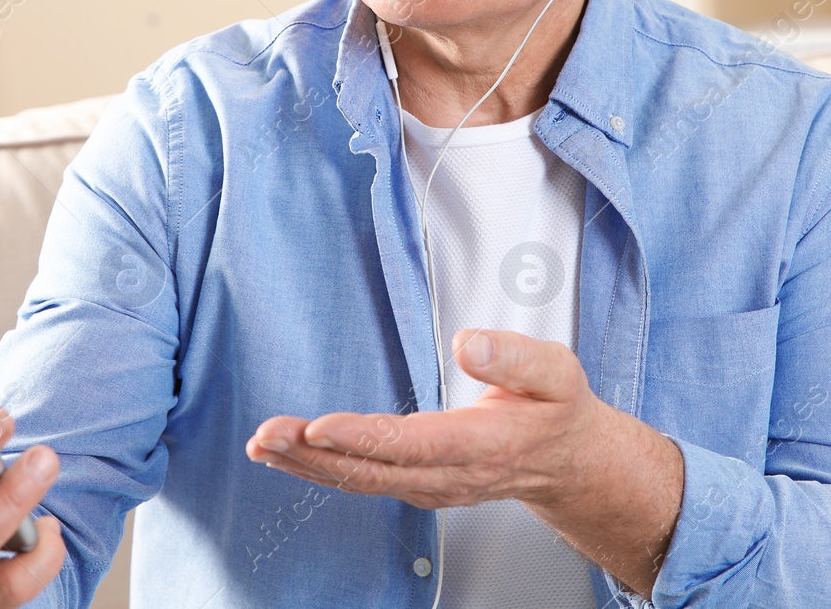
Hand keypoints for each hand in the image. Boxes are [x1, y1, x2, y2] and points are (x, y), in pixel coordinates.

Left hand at [244, 329, 681, 593]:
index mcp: (482, 445)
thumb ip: (515, 357)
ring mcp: (430, 486)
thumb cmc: (557, 410)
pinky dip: (319, 470)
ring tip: (261, 443)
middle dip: (314, 455)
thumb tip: (467, 343)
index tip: (319, 426)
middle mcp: (449, 475)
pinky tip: (285, 455)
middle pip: (373, 471)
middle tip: (266, 433)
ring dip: (306, 465)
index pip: (413, 445)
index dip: (362, 439)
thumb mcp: (557, 372)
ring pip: (360, 482)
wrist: (568, 463)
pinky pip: (361, 482)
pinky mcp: (416, 484)